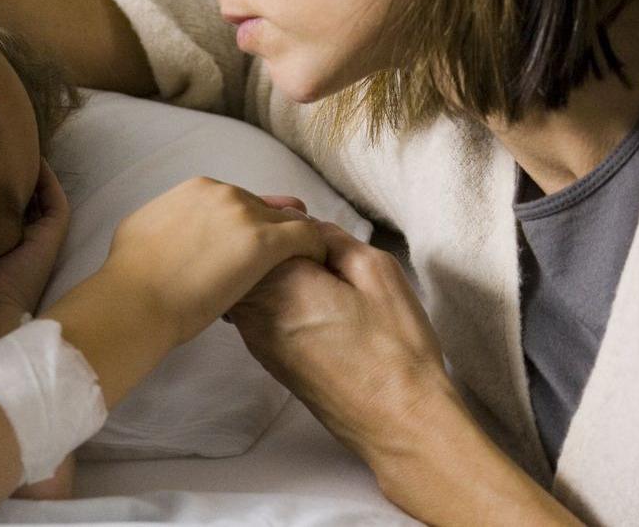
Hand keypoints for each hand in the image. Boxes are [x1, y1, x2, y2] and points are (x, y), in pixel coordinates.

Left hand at [0, 161, 68, 350]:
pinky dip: (47, 181)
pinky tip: (34, 159)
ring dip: (30, 176)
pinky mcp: (51, 237)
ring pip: (39, 201)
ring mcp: (39, 241)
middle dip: (10, 181)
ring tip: (16, 147)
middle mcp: (21, 245)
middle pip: (20, 205)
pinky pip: (55, 203)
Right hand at [102, 177, 329, 346]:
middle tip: (277, 263)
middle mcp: (223, 193)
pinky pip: (306, 237)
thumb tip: (167, 229)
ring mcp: (245, 215)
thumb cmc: (128, 276)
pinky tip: (317, 267)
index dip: (245, 226)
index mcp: (196, 189)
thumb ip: (164, 220)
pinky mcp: (264, 242)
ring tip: (303, 265)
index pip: (237, 202)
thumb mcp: (141, 229)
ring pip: (289, 220)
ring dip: (294, 241)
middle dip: (271, 233)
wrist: (134, 301)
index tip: (248, 250)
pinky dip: (315, 249)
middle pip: (265, 209)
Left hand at [226, 224, 451, 465]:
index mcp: (281, 280)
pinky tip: (310, 302)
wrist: (397, 419)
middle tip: (306, 244)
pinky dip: (272, 297)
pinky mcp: (267, 358)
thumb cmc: (394, 350)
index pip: (259, 229)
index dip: (282, 218)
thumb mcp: (377, 271)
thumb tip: (307, 228)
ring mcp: (257, 337)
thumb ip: (332, 237)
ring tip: (312, 273)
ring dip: (267, 271)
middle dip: (265, 242)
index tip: (308, 225)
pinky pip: (255, 311)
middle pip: (242, 258)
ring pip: (245, 285)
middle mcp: (257, 309)